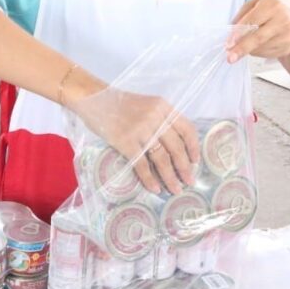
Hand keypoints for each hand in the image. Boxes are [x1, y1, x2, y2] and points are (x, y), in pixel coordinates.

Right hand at [70, 88, 199, 195]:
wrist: (93, 99)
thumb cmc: (119, 103)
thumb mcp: (146, 104)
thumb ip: (160, 119)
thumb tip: (174, 145)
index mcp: (163, 107)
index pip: (187, 129)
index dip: (193, 147)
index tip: (196, 161)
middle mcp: (155, 117)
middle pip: (176, 147)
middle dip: (185, 167)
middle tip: (189, 181)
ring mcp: (140, 130)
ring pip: (161, 158)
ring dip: (170, 177)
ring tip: (175, 189)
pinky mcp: (125, 142)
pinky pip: (142, 164)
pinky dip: (149, 179)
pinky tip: (155, 188)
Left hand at [226, 0, 289, 62]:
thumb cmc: (275, 5)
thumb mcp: (258, 0)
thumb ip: (243, 14)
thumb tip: (230, 33)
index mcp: (273, 4)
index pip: (253, 20)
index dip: (239, 33)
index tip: (228, 43)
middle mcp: (282, 21)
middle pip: (259, 38)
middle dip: (242, 49)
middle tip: (230, 58)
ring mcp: (287, 36)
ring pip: (260, 48)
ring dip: (248, 48)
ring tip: (245, 42)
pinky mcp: (287, 48)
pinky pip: (265, 54)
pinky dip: (257, 51)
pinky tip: (260, 42)